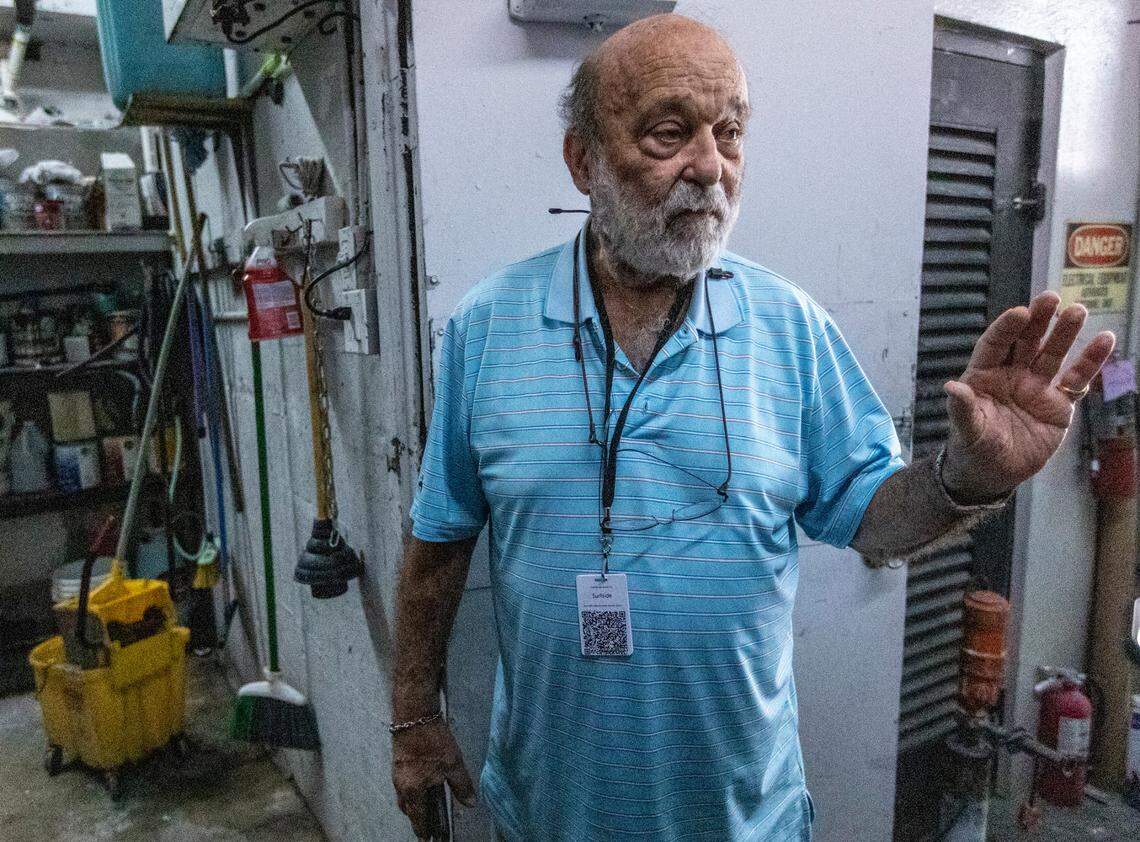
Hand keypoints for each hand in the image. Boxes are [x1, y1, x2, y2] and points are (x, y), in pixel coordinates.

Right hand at [392, 719, 476, 839]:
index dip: (423, 829)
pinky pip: (402, 785)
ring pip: (403, 797)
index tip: (426, 838)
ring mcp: (397, 773)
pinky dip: (410, 792)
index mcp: (413, 790)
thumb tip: (470, 804)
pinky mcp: (398, 762)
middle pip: (408, 809)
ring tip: (423, 808)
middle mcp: (401, 785)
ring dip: (412, 805)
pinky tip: (419, 785)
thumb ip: (461, 786)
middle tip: (425, 826)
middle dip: (417, 818)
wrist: (414, 715)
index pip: (418, 817)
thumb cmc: (433, 740)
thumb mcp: (453, 763)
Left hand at [941, 292, 1114, 501]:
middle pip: (1026, 341)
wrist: (993, 474)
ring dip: (1066, 333)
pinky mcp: (1059, 404)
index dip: (1006, 328)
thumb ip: (963, 408)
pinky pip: (1077, 380)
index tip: (1020, 313)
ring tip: (1078, 311)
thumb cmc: (972, 447)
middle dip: (1038, 320)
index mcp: (984, 375)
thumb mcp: (966, 429)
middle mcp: (1012, 375)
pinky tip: (1105, 340)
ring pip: (1053, 354)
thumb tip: (952, 387)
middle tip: (1051, 297)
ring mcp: (1037, 387)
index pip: (995, 344)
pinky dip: (1091, 361)